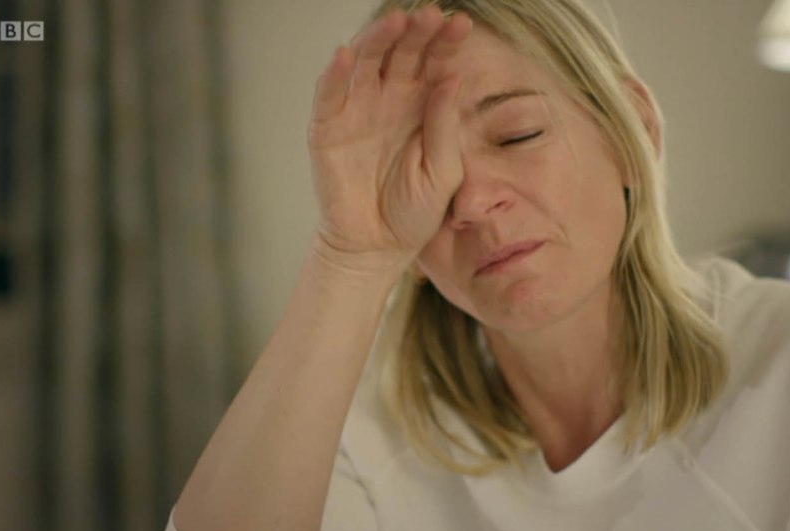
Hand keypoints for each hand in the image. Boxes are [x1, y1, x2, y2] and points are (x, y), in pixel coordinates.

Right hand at [307, 5, 471, 275]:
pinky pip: (330, 94)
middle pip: (402, 54)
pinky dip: (335, 73)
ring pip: (366, 63)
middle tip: (429, 15)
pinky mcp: (328, 128)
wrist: (377, 248)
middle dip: (416, 32)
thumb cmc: (415, 211)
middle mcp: (390, 100)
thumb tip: (451, 78)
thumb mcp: (443, 172)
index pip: (435, 63)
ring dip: (378, 40)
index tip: (462, 25)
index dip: (446, 43)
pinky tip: (346, 54)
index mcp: (423, 106)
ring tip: (396, 22)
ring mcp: (357, 110)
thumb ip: (445, 128)